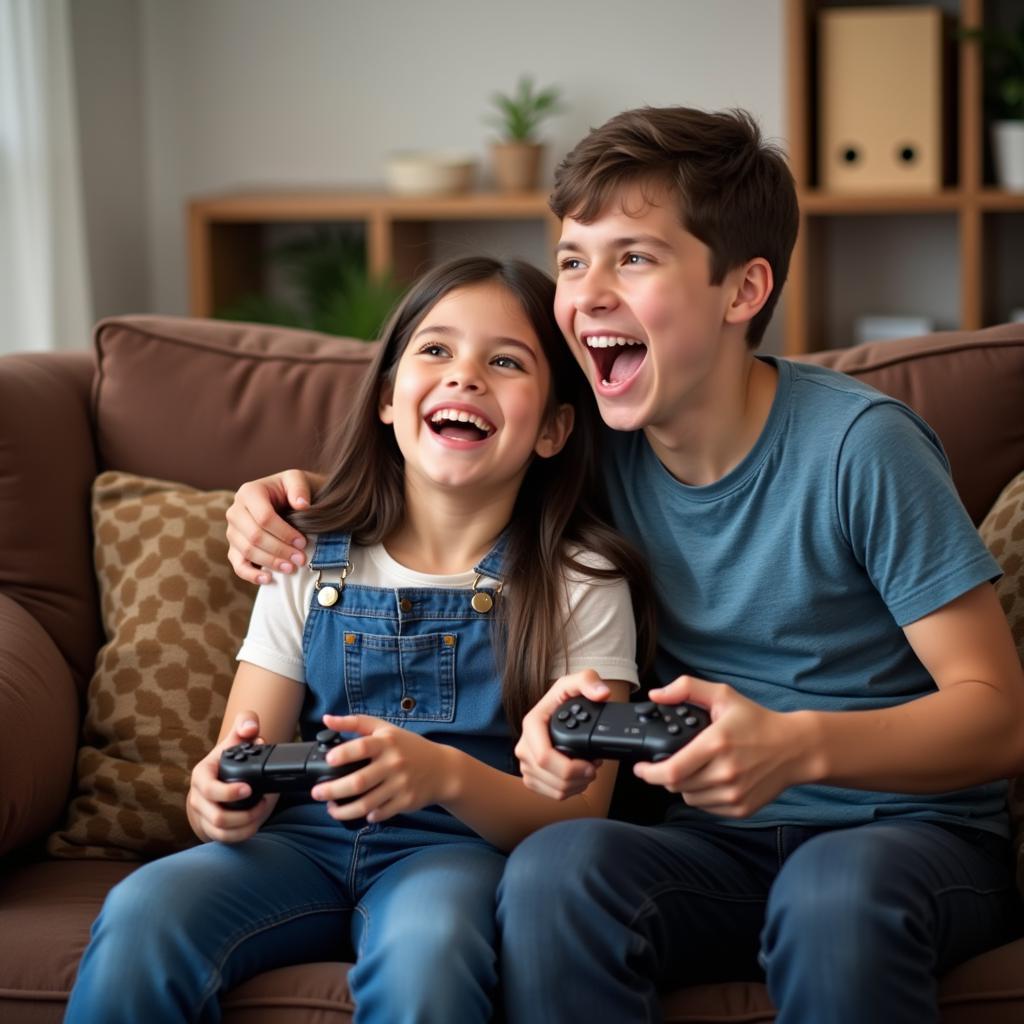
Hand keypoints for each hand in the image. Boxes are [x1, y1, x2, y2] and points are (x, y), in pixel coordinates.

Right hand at [187, 711, 279, 842]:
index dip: (228, 792)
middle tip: (265, 802)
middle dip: (245, 813)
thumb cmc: (228, 760)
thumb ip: (245, 724)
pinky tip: (256, 823)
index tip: (249, 789)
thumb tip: (250, 728)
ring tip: (263, 810)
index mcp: (202, 775)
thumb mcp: (236, 740)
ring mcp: (203, 816)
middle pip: (216, 816)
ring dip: (247, 824)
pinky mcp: (211, 829)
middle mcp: (198, 798)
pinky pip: (226, 839)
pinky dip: (244, 833)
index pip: (208, 789)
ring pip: (222, 832)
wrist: (216, 782)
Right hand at [225, 470, 312, 583]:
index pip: (264, 517)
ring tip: (291, 568)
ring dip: (270, 562)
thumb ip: (299, 488)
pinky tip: (268, 579)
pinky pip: (238, 564)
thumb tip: (302, 505)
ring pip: (247, 551)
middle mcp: (235, 511)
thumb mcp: (297, 480)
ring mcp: (232, 531)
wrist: (285, 499)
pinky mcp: (234, 548)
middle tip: (300, 559)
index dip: (284, 533)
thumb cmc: (291, 490)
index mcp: (248, 492)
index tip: (303, 542)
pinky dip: (251, 574)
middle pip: (254, 537)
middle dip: (279, 550)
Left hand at [310, 714, 455, 823]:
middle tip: (317, 793)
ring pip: (367, 803)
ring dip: (344, 810)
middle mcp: (394, 763)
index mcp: (387, 742)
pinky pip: (381, 813)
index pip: (363, 746)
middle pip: (359, 781)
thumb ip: (355, 723)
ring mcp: (400, 784)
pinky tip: (360, 814)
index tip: (328, 760)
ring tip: (331, 809)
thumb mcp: (385, 729)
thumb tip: (327, 719)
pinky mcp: (405, 801)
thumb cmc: (408, 746)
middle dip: (333, 790)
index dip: (344, 754)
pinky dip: (368, 816)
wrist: (442, 769)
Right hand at [515, 670, 610, 800]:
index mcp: (531, 725)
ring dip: (576, 785)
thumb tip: (601, 694)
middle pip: (551, 777)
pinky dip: (569, 791)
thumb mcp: (576, 682)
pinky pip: (551, 794)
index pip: (544, 757)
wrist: (554, 711)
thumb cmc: (564, 698)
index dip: (570, 768)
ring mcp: (526, 764)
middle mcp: (524, 746)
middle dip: (579, 778)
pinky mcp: (531, 777)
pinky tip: (578, 778)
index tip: (591, 765)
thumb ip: (588, 681)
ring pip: (553, 789)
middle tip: (594, 766)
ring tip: (588, 770)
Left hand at [633, 676, 811, 817]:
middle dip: (666, 775)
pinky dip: (702, 795)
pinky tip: (710, 779)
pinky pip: (707, 807)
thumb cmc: (757, 721)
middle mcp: (725, 772)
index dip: (649, 773)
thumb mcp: (723, 695)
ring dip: (684, 785)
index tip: (640, 768)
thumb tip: (656, 695)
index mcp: (716, 744)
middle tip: (670, 762)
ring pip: (689, 798)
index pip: (672, 770)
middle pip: (676, 785)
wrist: (795, 748)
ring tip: (695, 768)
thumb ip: (686, 688)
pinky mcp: (741, 808)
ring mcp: (734, 794)